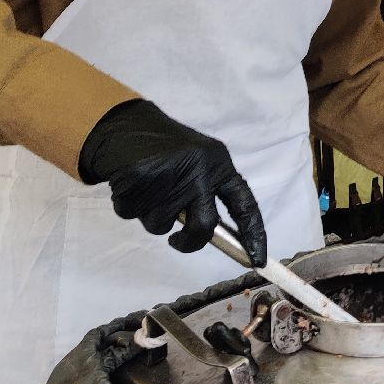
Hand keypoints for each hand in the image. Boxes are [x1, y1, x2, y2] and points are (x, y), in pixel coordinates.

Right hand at [78, 99, 267, 265]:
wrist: (126, 124)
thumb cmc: (166, 150)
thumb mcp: (197, 162)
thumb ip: (206, 192)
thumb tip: (218, 237)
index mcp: (218, 164)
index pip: (244, 203)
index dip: (254, 233)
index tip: (257, 259)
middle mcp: (198, 169)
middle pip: (203, 226)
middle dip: (190, 242)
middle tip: (178, 240)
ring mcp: (169, 174)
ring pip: (161, 225)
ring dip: (151, 216)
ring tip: (148, 189)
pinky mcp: (139, 178)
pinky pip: (133, 214)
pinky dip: (129, 206)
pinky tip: (131, 185)